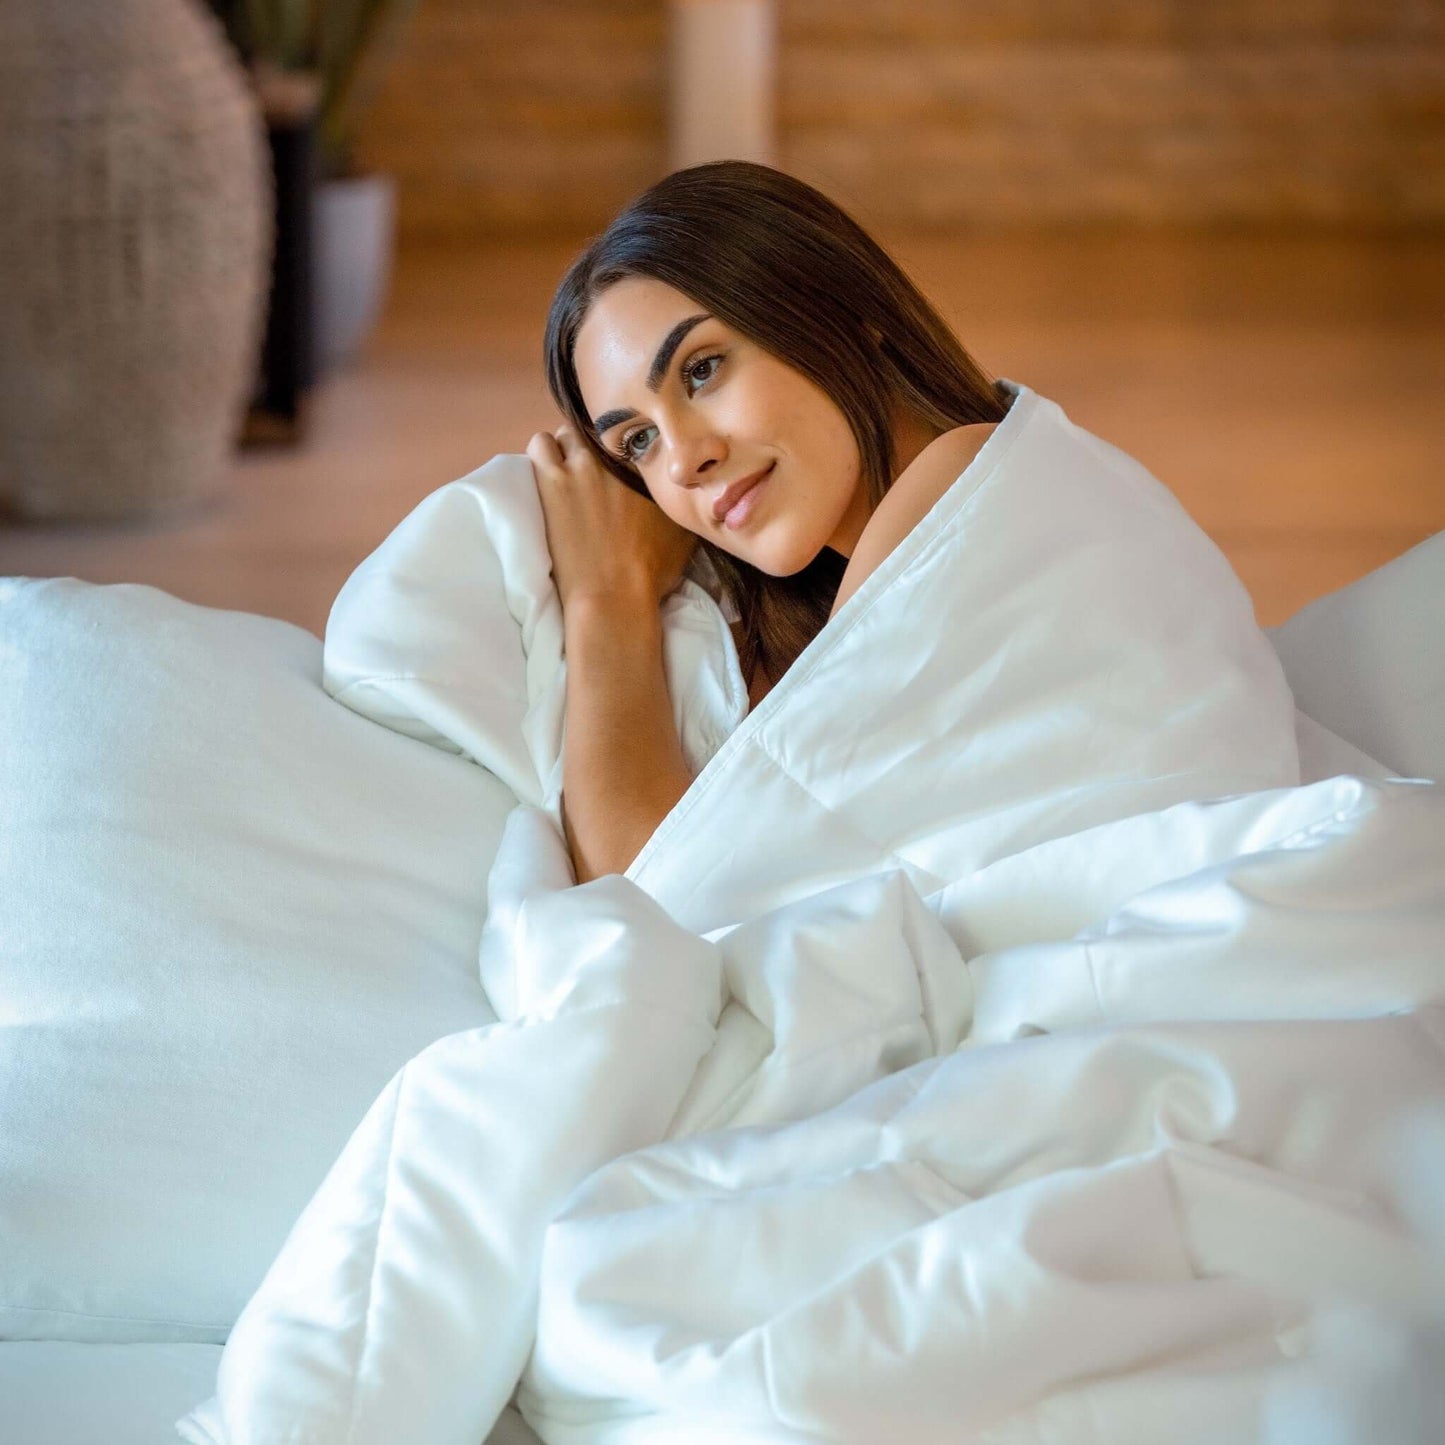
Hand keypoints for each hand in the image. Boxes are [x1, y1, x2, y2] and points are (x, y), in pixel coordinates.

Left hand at [526, 424, 697, 612]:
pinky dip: (543, 456)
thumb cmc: (650, 572)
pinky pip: (539, 445)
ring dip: (565, 449)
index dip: (625, 451)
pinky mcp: (550, 480)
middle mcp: (616, 458)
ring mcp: (581, 465)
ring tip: (566, 474)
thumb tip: (684, 491)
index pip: (633, 438)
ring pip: (565, 432)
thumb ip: (678, 504)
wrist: (612, 594)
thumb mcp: (683, 534)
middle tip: (593, 471)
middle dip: (594, 446)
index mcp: (648, 468)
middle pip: (598, 431)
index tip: (622, 465)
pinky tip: (546, 477)